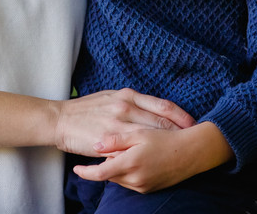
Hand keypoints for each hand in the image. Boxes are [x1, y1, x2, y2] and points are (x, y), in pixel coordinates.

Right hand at [54, 89, 195, 156]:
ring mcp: (118, 125)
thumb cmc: (85, 109)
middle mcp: (126, 107)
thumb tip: (152, 109)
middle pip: (162, 122)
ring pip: (151, 136)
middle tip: (196, 142)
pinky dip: (147, 155)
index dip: (182, 117)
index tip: (195, 125)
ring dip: (168, 145)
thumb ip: (132, 102)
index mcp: (128, 95)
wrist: (60, 120)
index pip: (163, 106)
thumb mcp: (110, 97)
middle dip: (181, 132)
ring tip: (181, 154)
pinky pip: (133, 149)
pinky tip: (156, 161)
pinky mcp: (109, 141)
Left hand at [72, 123, 231, 193]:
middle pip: (109, 175)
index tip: (76, 169)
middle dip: (104, 164)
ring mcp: (142, 186)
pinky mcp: (149, 188)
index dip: (86, 172)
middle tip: (107, 150)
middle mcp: (135, 179)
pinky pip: (130, 182)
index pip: (100, 173)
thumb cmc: (166, 138)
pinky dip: (127, 172)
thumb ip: (116, 140)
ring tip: (125, 152)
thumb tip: (96, 146)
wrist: (191, 153)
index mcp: (130, 163)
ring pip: (119, 179)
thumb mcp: (139, 134)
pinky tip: (134, 159)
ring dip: (116, 168)